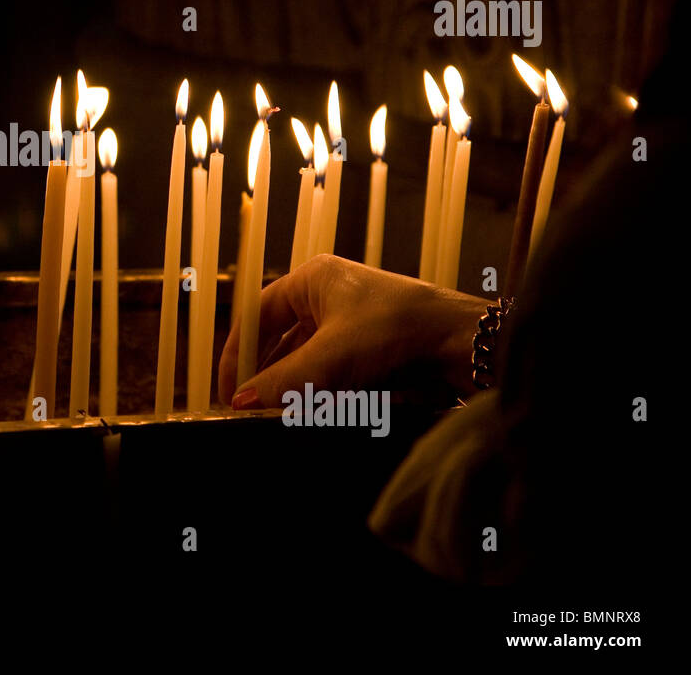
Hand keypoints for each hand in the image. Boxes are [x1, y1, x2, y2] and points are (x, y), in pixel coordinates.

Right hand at [219, 255, 489, 408]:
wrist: (468, 345)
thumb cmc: (401, 331)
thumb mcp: (332, 358)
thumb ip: (282, 382)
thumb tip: (239, 401)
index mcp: (314, 279)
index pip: (257, 314)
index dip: (238, 352)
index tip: (228, 389)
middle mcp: (331, 297)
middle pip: (280, 339)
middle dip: (266, 375)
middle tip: (250, 408)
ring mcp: (354, 324)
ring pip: (307, 360)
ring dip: (295, 388)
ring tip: (281, 416)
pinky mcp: (374, 350)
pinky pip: (334, 373)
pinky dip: (321, 394)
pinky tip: (315, 414)